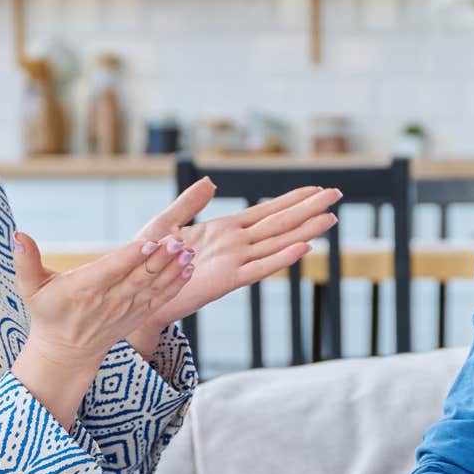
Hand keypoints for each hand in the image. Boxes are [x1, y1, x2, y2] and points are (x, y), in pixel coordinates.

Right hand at [12, 231, 194, 371]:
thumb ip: (25, 262)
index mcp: (84, 290)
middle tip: (178, 241)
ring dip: (173, 270)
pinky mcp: (138, 315)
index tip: (147, 243)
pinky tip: (189, 269)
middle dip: (160, 260)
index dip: (130, 258)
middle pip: (138, 277)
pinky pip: (160, 300)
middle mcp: (109, 301)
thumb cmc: (47, 313)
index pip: (111, 271)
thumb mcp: (30, 288)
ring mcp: (126, 310)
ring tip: (189, 252)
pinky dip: (175, 285)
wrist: (66, 351)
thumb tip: (17, 236)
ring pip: (153, 287)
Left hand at [125, 178, 341, 332]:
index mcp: (224, 229)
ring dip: (305, 230)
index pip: (266, 211)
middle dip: (309, 208)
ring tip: (330, 218)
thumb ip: (190, 202)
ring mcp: (234, 262)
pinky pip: (260, 268)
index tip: (316, 187)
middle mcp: (236, 245)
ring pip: (277, 243)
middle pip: (280, 223)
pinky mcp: (227, 280)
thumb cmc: (148, 260)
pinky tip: (304, 248)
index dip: (292, 199)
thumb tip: (212, 181)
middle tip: (337, 194)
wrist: (136, 292)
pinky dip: (282, 258)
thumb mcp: (167, 222)